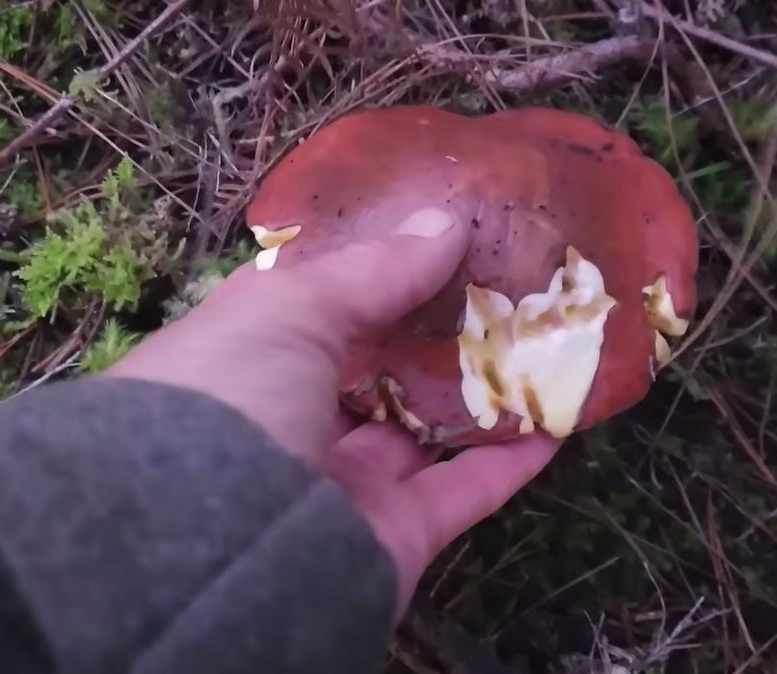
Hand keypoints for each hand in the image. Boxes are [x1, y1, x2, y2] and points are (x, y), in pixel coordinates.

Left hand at [107, 208, 558, 615]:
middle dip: (431, 325)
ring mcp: (343, 482)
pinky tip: (558, 415)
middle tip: (497, 276)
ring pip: (423, 427)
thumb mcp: (287, 310)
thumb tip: (444, 225)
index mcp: (243, 361)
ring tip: (538, 334)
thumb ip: (371, 270)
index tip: (427, 227)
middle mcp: (289, 421)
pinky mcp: (395, 533)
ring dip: (480, 386)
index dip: (364, 266)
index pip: (308, 305)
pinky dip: (513, 456)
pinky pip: (465, 488)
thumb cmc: (229, 398)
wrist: (218, 551)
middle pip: (374, 366)